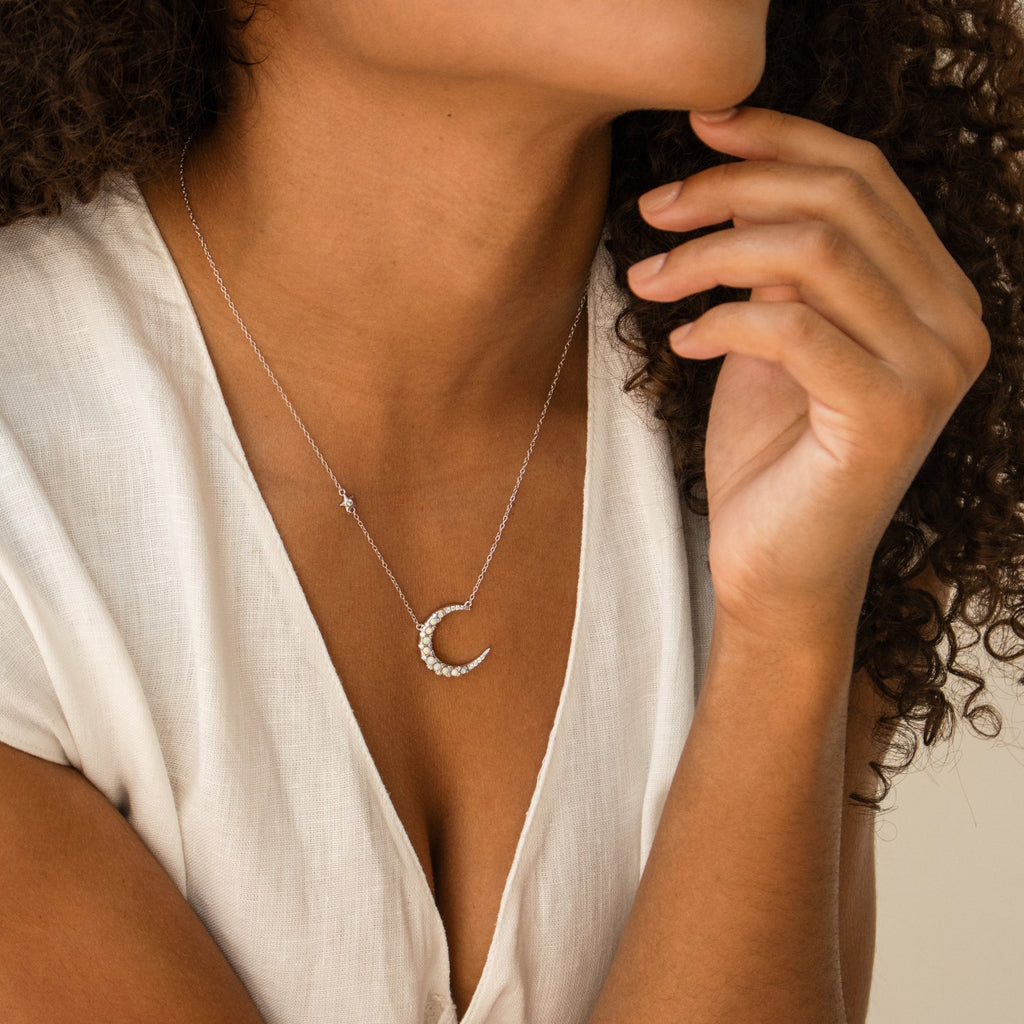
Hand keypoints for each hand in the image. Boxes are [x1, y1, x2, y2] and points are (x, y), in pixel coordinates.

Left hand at [627, 106, 988, 638]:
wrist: (776, 568)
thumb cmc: (770, 458)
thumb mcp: (775, 341)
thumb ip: (781, 268)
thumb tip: (739, 181)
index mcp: (933, 291)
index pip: (865, 176)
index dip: (780, 137)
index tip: (700, 129)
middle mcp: (954, 321)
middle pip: (842, 199)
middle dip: (731, 188)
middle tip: (655, 209)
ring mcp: (931, 370)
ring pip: (815, 254)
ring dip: (711, 252)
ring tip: (649, 278)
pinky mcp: (886, 416)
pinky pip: (791, 328)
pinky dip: (721, 322)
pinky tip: (680, 344)